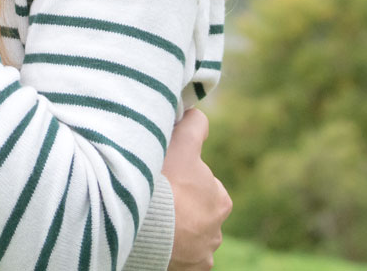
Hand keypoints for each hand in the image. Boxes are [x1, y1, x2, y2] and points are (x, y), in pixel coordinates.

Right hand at [164, 109, 230, 269]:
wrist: (146, 228)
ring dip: (176, 229)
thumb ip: (194, 125)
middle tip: (157, 199)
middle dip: (181, 207)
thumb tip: (197, 111)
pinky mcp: (191, 269)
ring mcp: (203, 253)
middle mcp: (217, 231)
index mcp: (220, 200)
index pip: (201, 185)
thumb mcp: (181, 143)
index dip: (182, 179)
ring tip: (154, 220)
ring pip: (188, 236)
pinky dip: (171, 249)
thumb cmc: (166, 183)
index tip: (166, 178)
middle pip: (196, 213)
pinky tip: (157, 238)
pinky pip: (180, 257)